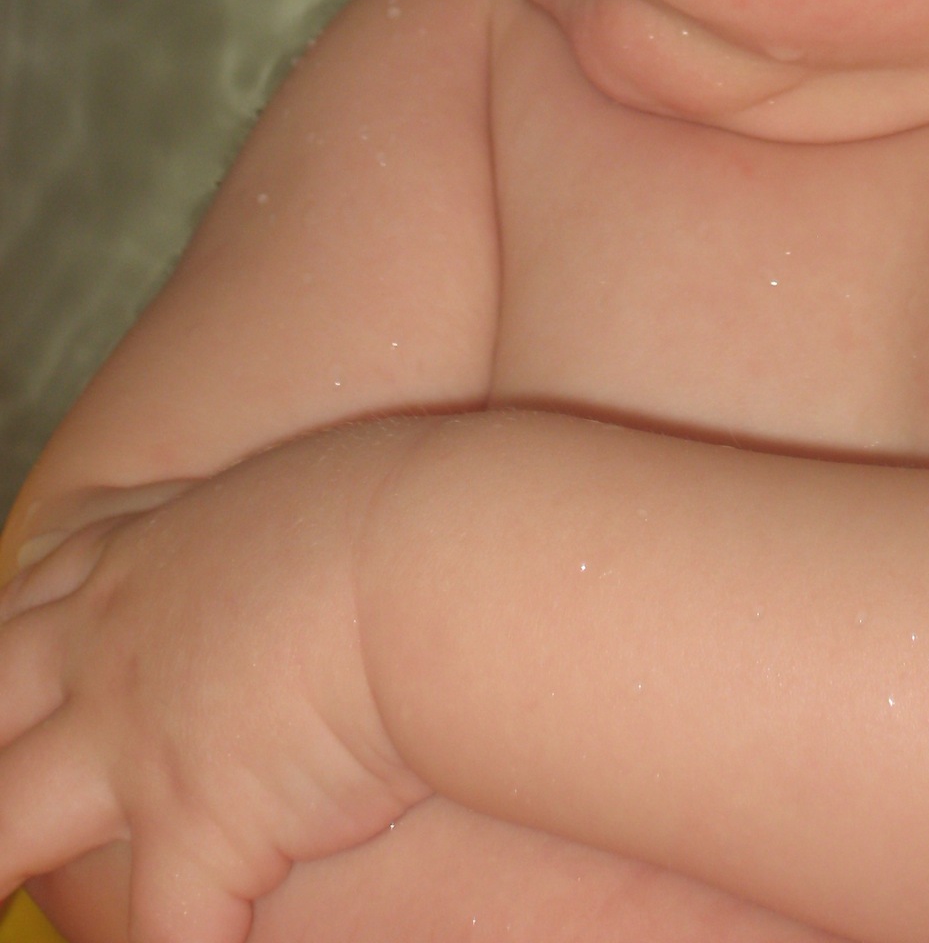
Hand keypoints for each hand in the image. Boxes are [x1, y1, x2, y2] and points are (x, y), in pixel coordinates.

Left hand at [0, 424, 431, 942]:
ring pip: (5, 826)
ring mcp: (137, 742)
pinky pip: (164, 928)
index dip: (9, 653)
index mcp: (142, 562)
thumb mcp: (305, 488)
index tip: (5, 674)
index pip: (32, 603)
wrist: (427, 565)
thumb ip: (266, 525)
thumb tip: (304, 526)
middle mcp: (113, 651)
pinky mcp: (195, 827)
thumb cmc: (397, 512)